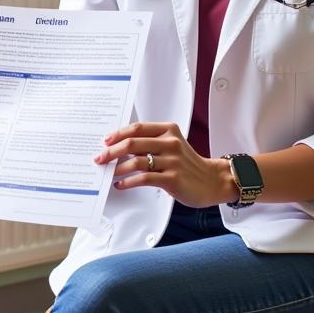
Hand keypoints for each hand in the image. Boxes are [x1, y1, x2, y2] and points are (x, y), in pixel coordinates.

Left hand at [94, 121, 236, 207]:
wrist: (212, 180)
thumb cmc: (188, 163)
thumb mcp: (172, 145)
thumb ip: (151, 143)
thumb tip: (121, 146)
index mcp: (169, 130)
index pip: (137, 128)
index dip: (118, 133)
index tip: (105, 141)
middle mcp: (170, 143)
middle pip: (133, 143)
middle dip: (112, 151)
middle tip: (100, 158)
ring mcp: (172, 161)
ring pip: (137, 161)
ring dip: (118, 168)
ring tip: (109, 172)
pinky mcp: (172, 179)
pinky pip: (143, 179)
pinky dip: (128, 182)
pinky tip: (121, 184)